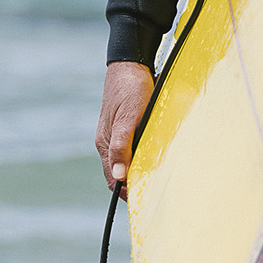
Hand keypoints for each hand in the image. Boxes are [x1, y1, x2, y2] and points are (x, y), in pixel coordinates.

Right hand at [96, 61, 155, 194]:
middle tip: (156, 192)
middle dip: (134, 185)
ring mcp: (116, 134)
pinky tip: (155, 157)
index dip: (126, 193)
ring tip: (158, 178)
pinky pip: (132, 149)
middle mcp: (108, 142)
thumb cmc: (131, 88)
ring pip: (126, 162)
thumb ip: (122, 146)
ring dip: (140, 171)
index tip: (144, 199)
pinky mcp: (126, 126)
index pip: (113, 180)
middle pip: (118, 174)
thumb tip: (118, 176)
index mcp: (105, 144)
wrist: (131, 63)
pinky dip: (142, 157)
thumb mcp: (128, 118)